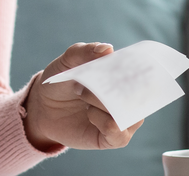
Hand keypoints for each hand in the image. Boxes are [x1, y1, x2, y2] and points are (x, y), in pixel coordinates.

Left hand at [23, 42, 144, 150]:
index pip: (145, 75)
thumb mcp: (67, 61)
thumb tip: (108, 49)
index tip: (117, 67)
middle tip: (86, 83)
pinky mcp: (112, 139)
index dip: (138, 71)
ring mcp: (122, 120)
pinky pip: (119, 133)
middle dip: (114, 87)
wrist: (43, 107)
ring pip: (128, 114)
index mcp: (124, 79)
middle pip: (139, 96)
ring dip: (103, 103)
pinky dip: (103, 121)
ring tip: (83, 96)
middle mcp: (129, 100)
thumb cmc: (61, 81)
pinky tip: (89, 114)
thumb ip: (84, 51)